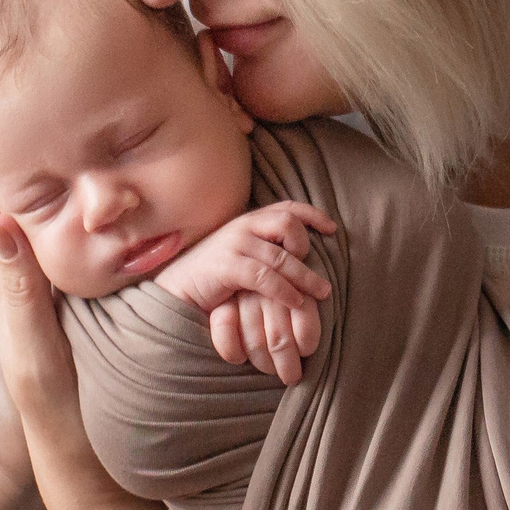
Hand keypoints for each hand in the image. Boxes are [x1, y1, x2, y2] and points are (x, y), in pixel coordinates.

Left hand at [0, 67, 79, 439]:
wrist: (82, 478)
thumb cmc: (63, 426)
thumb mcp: (38, 358)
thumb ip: (18, 294)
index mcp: (4, 270)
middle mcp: (12, 267)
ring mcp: (33, 282)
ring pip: (14, 193)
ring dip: (1, 143)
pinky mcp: (58, 297)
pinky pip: (47, 219)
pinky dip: (40, 182)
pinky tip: (50, 169)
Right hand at [155, 202, 336, 381]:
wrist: (177, 289)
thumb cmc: (214, 276)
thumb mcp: (242, 256)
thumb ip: (266, 250)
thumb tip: (300, 258)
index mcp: (249, 220)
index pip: (287, 207)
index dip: (313, 215)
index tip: (332, 230)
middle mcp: (242, 226)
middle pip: (288, 223)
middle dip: (305, 245)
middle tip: (312, 268)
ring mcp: (233, 244)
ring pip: (281, 256)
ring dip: (305, 276)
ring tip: (321, 293)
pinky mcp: (226, 266)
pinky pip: (264, 277)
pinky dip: (285, 290)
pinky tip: (295, 302)